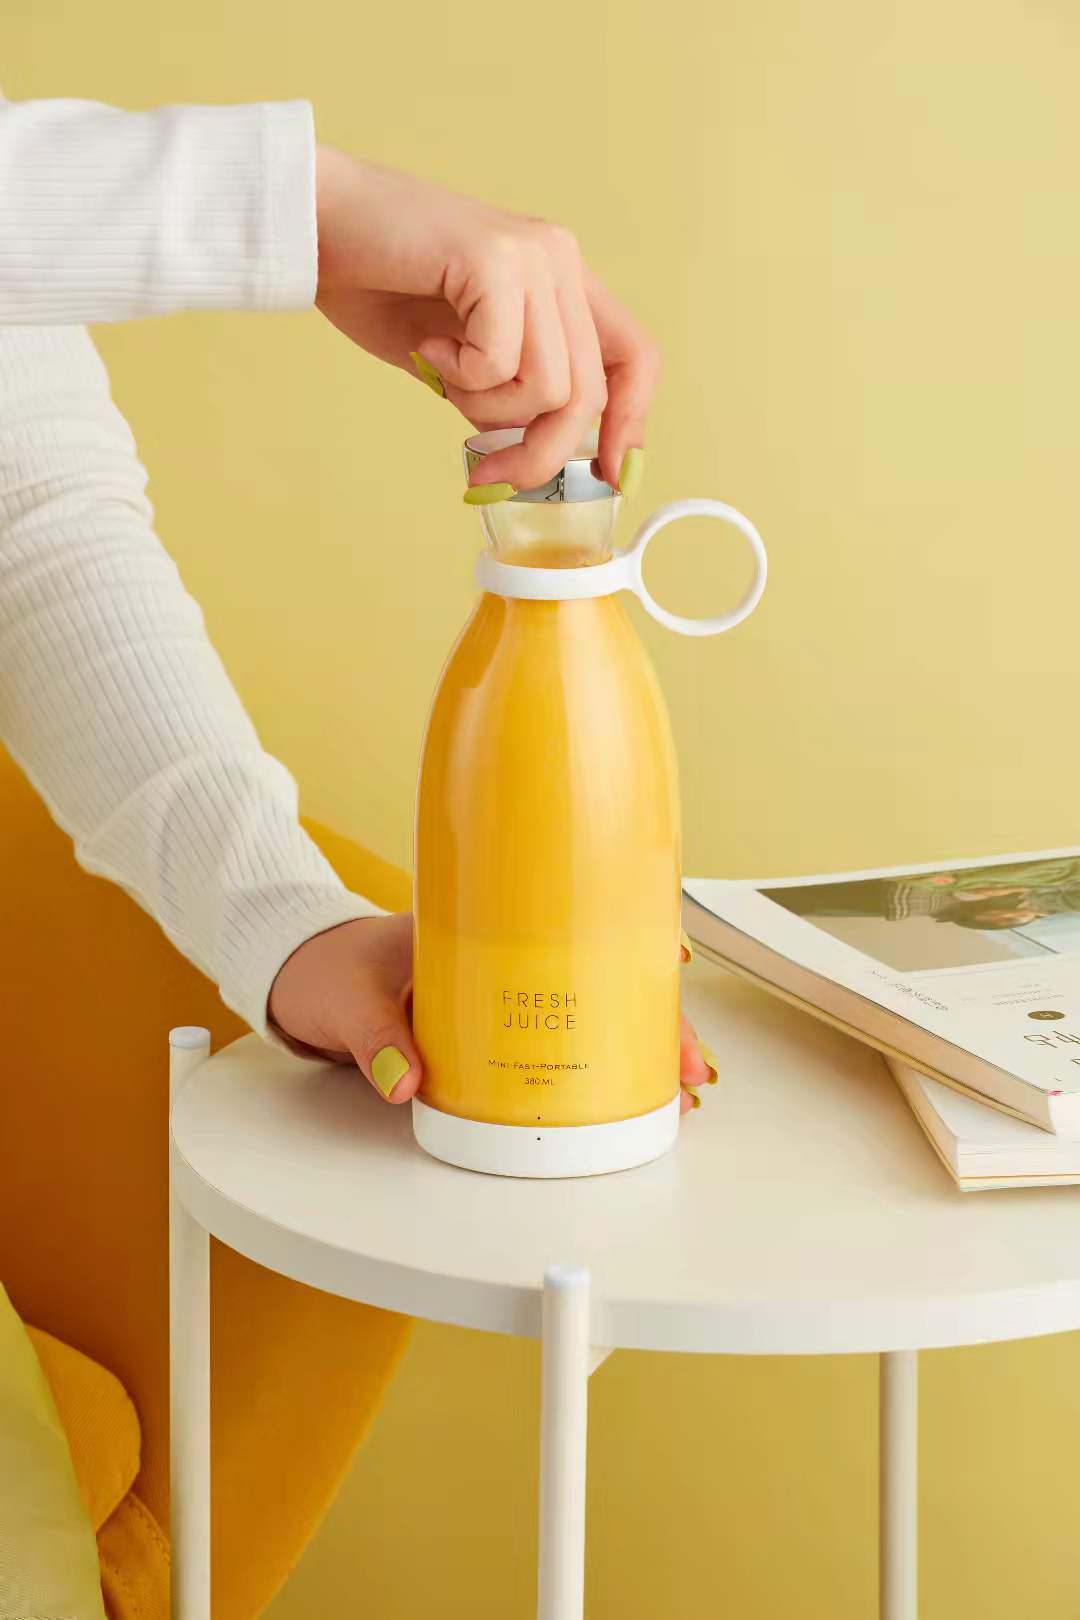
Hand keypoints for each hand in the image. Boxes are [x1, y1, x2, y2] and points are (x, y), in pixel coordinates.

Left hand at [269, 915, 715, 1112]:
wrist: (294, 973)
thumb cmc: (325, 966)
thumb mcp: (345, 998)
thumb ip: (374, 1037)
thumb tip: (406, 1082)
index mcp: (478, 924)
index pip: (574, 922)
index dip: (632, 943)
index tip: (672, 965)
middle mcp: (501, 955)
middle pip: (600, 975)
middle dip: (655, 1018)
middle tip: (689, 1063)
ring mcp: (500, 993)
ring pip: (586, 1011)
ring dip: (635, 1047)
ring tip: (675, 1089)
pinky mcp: (488, 1030)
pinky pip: (552, 1041)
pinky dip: (593, 1066)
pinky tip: (625, 1096)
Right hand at [314, 146, 659, 495]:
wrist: (313, 224)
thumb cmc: (374, 285)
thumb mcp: (458, 360)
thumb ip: (505, 396)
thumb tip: (537, 459)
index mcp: (560, 280)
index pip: (634, 358)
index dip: (630, 423)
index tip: (609, 475)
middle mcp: (559, 261)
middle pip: (589, 395)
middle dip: (538, 455)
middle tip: (486, 479)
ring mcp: (534, 255)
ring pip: (549, 389)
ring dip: (486, 408)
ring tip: (439, 369)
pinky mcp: (497, 258)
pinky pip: (500, 364)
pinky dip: (458, 375)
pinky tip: (426, 343)